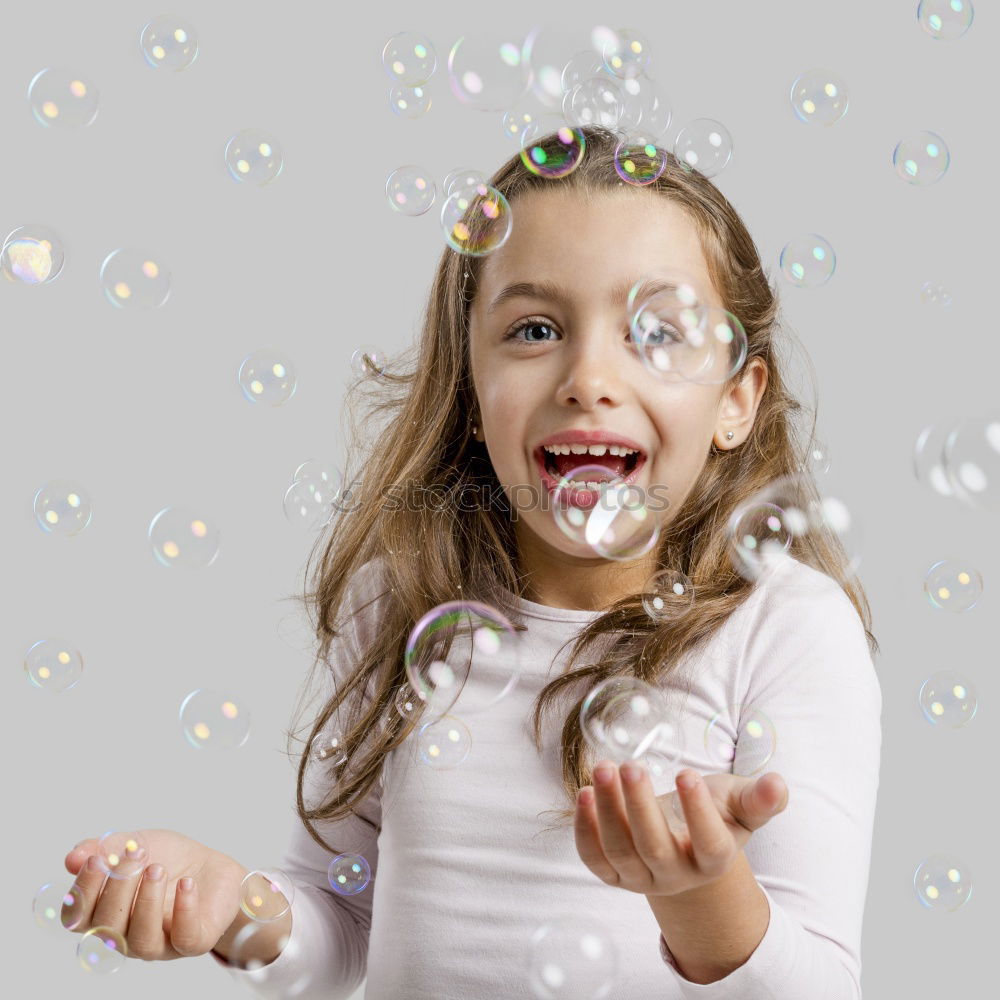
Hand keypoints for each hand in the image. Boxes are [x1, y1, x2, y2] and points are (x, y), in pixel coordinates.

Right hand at [63, 830, 248, 959]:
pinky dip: (184, 910)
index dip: (82, 891)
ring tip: (157, 868)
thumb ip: (105, 848)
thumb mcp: (137, 843)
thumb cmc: (170, 859)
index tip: (97, 859)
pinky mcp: (194, 941)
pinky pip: (185, 937)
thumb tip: (72, 858)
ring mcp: (161, 943)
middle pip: (107, 927)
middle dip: (118, 888)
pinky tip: (185, 883)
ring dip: (147, 901)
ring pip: (141, 940)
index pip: (78, 917)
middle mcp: (127, 935)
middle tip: (135, 856)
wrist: (213, 867)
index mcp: (107, 914)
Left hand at [574, 761, 787, 896]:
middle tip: (630, 765)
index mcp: (714, 860)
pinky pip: (594, 859)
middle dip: (640, 806)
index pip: (709, 844)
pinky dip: (584, 830)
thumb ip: (759, 798)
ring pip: (620, 851)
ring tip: (604, 768)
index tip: (686, 773)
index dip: (698, 812)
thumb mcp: (740, 804)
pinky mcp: (613, 874)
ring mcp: (641, 878)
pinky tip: (583, 793)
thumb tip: (778, 784)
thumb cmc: (716, 813)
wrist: (684, 841)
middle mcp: (677, 875)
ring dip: (607, 809)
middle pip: (654, 848)